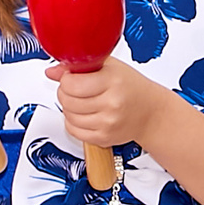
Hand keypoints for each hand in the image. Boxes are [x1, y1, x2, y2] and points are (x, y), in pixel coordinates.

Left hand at [48, 56, 165, 149]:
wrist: (150, 112)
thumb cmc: (131, 87)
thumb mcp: (110, 67)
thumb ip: (80, 66)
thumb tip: (53, 71)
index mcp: (113, 81)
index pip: (71, 84)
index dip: (66, 79)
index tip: (71, 77)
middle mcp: (111, 104)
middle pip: (68, 100)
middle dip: (65, 93)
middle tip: (74, 88)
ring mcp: (107, 123)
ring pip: (68, 116)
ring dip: (69, 108)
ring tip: (81, 101)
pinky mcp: (104, 138)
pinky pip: (74, 131)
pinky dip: (73, 122)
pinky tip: (83, 114)